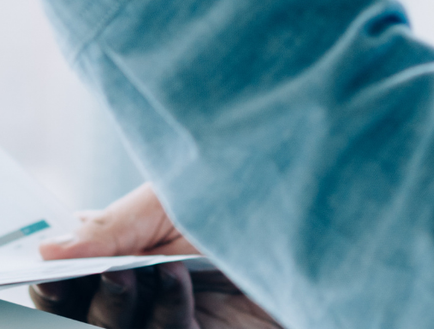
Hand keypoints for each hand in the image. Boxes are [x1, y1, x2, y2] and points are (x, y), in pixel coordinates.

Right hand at [30, 184, 280, 327]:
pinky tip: (176, 277)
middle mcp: (154, 282)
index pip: (78, 275)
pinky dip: (166, 312)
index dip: (60, 278)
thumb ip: (115, 223)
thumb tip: (46, 248)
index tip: (49, 268)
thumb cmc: (254, 182)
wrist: (325, 198)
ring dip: (119, 308)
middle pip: (94, 312)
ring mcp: (183, 313)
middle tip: (100, 273)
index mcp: (137, 242)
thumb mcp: (177, 191)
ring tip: (133, 272)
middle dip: (91, 297)